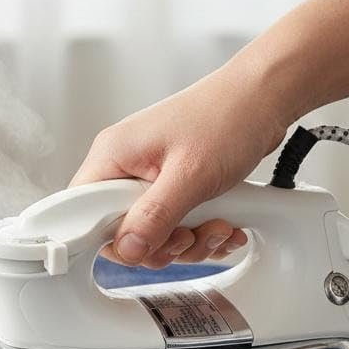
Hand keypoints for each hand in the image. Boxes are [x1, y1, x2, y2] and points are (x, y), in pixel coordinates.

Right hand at [70, 61, 288, 266]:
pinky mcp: (174, 185)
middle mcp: (127, 165)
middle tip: (188, 234)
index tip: (143, 246)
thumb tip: (126, 250)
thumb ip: (153, 217)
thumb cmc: (227, 116)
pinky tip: (224, 222)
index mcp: (114, 155)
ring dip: (190, 240)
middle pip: (123, 230)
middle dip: (163, 243)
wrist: (265, 99)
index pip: (83, 212)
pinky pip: (176, 225)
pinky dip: (203, 232)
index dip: (111, 238)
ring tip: (217, 223)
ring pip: (154, 233)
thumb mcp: (189, 175)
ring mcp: (151, 176)